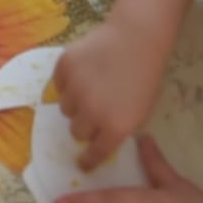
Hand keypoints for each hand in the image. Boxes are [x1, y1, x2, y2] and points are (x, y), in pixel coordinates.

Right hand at [55, 19, 165, 169]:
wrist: (136, 39)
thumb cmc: (144, 77)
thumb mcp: (140, 113)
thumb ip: (118, 130)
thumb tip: (99, 139)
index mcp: (114, 127)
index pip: (95, 153)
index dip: (88, 160)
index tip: (82, 163)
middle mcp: (91, 111)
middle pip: (76, 132)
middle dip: (83, 126)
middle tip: (91, 113)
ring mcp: (75, 88)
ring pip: (64, 108)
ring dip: (75, 104)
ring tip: (88, 88)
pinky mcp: (63, 66)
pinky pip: (58, 85)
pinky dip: (67, 83)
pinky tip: (83, 72)